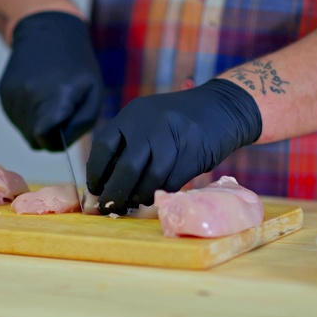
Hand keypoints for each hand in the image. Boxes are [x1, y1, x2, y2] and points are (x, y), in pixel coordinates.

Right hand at [0, 12, 102, 150]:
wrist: (48, 33)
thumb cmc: (77, 67)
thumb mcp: (94, 93)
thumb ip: (81, 124)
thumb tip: (60, 146)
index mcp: (55, 98)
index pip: (45, 140)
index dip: (56, 142)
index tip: (64, 130)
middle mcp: (29, 97)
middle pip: (34, 140)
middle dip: (48, 135)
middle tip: (60, 113)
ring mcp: (12, 95)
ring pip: (23, 131)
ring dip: (37, 124)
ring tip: (48, 100)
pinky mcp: (3, 92)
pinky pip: (15, 119)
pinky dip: (27, 114)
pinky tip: (36, 95)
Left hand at [86, 79, 261, 213]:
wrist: (221, 109)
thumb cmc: (176, 121)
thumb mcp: (147, 121)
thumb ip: (127, 145)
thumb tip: (104, 184)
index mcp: (132, 114)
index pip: (104, 147)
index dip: (96, 173)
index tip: (95, 190)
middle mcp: (150, 124)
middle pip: (127, 168)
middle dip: (116, 193)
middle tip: (110, 208)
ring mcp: (174, 138)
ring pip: (150, 179)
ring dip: (139, 197)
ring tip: (134, 204)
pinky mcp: (193, 154)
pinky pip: (171, 182)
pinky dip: (160, 193)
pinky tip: (155, 196)